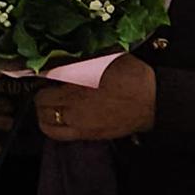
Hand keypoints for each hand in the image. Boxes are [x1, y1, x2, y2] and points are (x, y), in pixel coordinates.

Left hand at [37, 56, 156, 142]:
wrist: (154, 101)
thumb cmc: (131, 76)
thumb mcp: (102, 60)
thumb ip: (78, 61)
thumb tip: (58, 59)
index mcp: (76, 85)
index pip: (43, 82)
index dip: (41, 78)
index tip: (44, 75)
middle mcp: (73, 107)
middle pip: (41, 104)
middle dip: (40, 95)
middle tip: (45, 89)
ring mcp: (80, 124)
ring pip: (46, 124)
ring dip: (43, 114)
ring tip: (49, 107)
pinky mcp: (89, 135)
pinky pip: (60, 134)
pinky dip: (54, 127)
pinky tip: (60, 119)